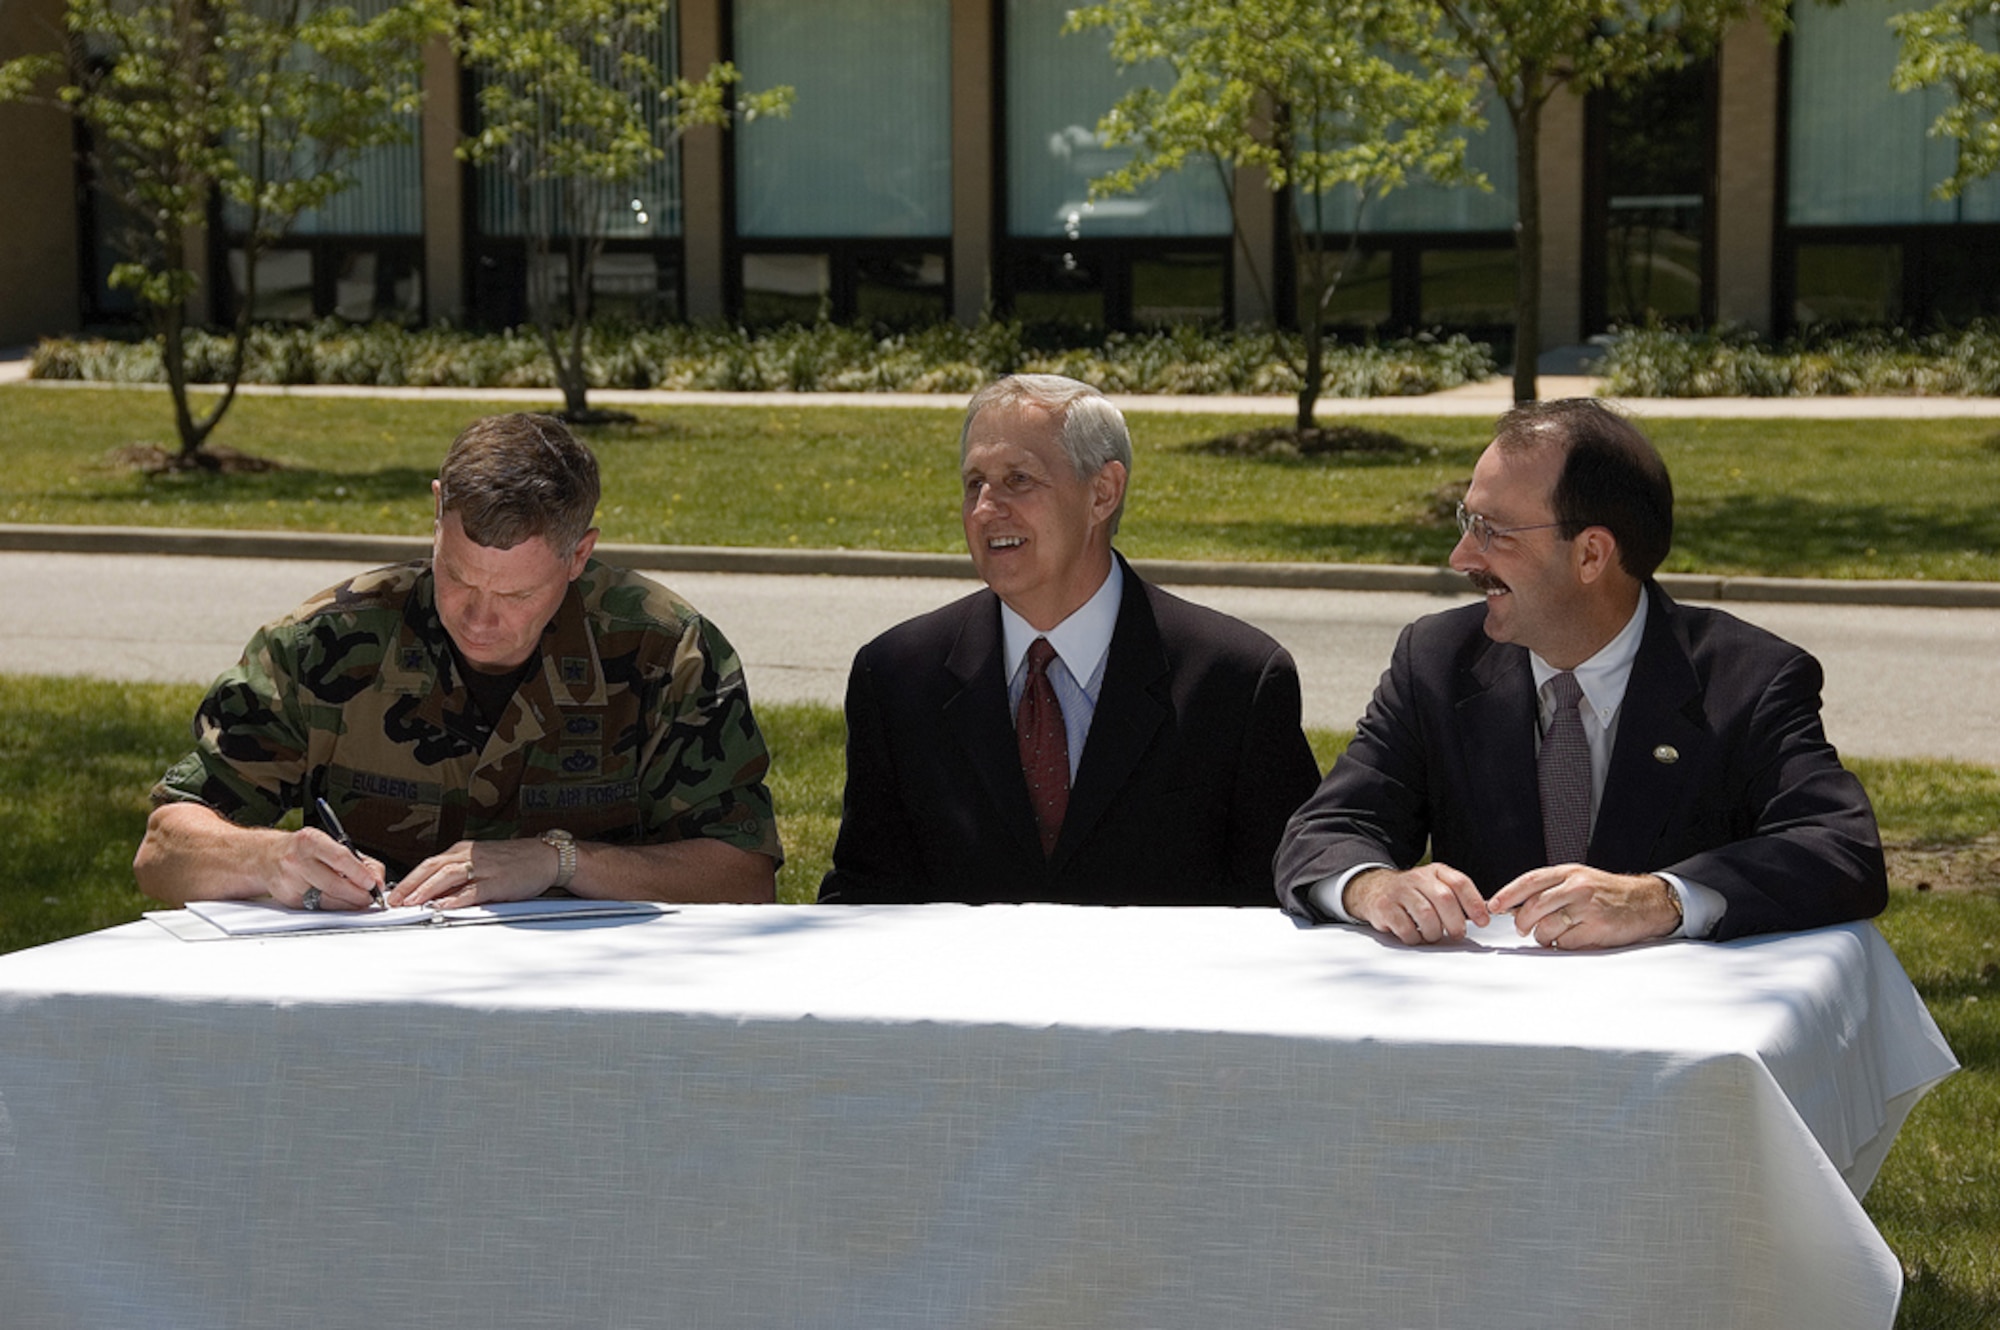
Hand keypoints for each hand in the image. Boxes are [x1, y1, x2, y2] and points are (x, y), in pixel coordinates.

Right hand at [274, 828, 386, 911]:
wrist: (267, 857)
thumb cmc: (303, 850)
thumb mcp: (330, 843)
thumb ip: (359, 860)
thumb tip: (377, 880)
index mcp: (311, 841)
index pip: (340, 858)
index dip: (360, 874)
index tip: (373, 883)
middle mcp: (298, 861)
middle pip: (334, 884)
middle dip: (358, 894)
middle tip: (371, 897)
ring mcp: (291, 881)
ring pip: (327, 900)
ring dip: (349, 903)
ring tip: (359, 900)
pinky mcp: (289, 899)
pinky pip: (318, 907)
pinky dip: (334, 906)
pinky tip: (341, 901)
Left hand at [390, 837, 561, 909]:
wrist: (547, 856)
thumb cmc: (517, 861)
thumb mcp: (483, 861)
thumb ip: (461, 874)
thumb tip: (437, 892)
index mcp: (465, 850)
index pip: (430, 863)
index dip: (409, 878)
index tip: (394, 892)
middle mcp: (470, 856)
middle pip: (432, 867)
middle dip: (410, 884)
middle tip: (393, 900)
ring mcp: (484, 868)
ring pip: (446, 876)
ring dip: (425, 890)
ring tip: (410, 903)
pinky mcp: (498, 882)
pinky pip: (471, 890)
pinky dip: (454, 898)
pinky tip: (442, 906)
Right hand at [1346, 863, 1490, 944]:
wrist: (1374, 889)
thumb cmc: (1414, 894)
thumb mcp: (1435, 886)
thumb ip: (1457, 898)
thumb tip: (1484, 915)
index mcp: (1435, 872)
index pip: (1460, 883)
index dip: (1474, 904)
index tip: (1483, 921)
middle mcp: (1417, 878)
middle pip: (1444, 899)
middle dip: (1455, 922)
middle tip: (1457, 934)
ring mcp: (1399, 892)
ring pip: (1427, 916)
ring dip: (1434, 933)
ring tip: (1433, 935)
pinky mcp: (1384, 908)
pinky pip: (1407, 929)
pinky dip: (1415, 938)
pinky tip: (1415, 935)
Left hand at [1489, 866, 1681, 949]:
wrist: (1647, 902)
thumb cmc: (1609, 893)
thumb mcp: (1580, 879)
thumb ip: (1551, 888)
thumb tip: (1517, 905)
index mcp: (1570, 873)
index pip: (1530, 881)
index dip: (1508, 894)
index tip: (1494, 905)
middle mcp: (1577, 887)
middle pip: (1533, 907)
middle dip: (1522, 921)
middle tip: (1522, 928)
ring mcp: (1587, 907)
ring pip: (1546, 927)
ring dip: (1543, 936)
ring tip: (1551, 935)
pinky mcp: (1596, 928)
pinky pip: (1566, 942)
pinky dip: (1563, 944)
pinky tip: (1572, 938)